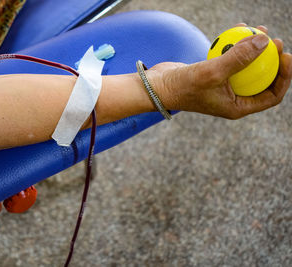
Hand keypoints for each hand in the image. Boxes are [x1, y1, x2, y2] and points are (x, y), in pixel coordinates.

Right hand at [147, 24, 291, 118]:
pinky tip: (238, 30)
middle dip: (270, 59)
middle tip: (273, 39)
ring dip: (253, 49)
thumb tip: (265, 41)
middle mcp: (232, 98)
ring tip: (258, 30)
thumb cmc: (183, 87)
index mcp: (237, 107)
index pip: (271, 95)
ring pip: (246, 66)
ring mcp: (223, 86)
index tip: (285, 55)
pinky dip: (235, 46)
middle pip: (261, 78)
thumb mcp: (212, 73)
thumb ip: (239, 58)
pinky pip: (230, 59)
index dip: (283, 76)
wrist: (157, 87)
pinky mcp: (213, 74)